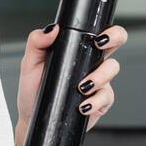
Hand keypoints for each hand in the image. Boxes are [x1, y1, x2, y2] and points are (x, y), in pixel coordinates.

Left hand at [15, 24, 127, 144]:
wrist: (33, 117)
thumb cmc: (33, 90)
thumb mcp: (30, 63)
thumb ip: (36, 42)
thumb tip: (52, 29)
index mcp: (76, 49)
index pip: (97, 32)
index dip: (105, 29)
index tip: (97, 36)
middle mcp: (90, 62)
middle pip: (116, 42)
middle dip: (115, 39)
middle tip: (99, 46)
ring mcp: (98, 81)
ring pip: (112, 69)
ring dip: (100, 76)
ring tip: (82, 87)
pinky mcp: (100, 101)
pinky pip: (107, 97)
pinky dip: (96, 101)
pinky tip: (83, 105)